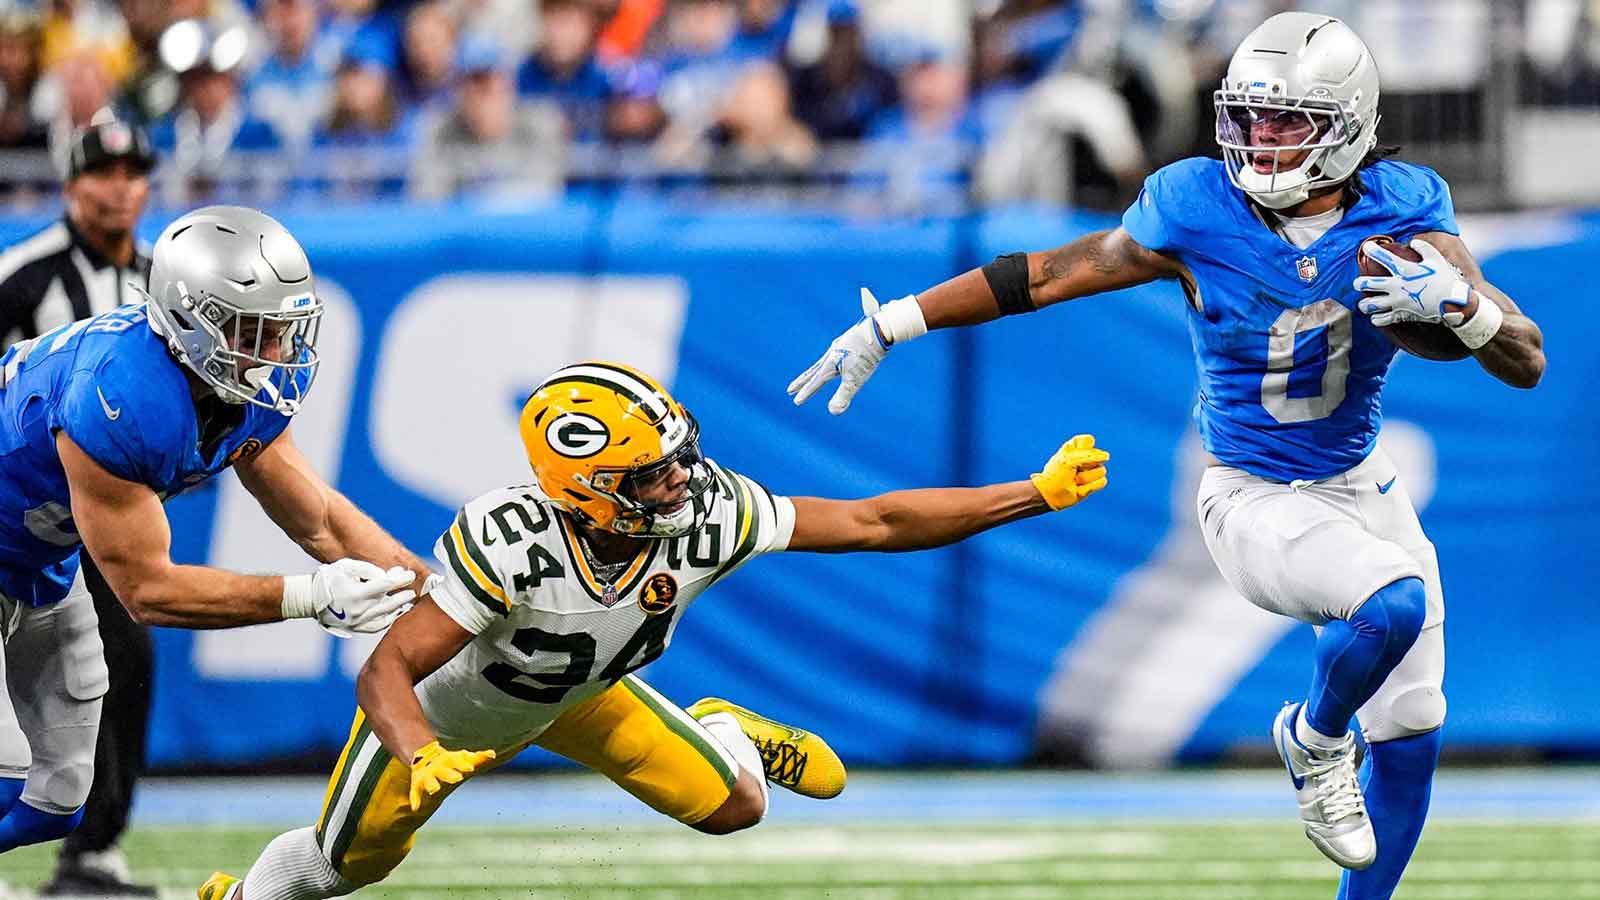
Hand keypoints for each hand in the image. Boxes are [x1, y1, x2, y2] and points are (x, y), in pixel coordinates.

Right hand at [283, 559, 416, 636]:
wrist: (309, 598)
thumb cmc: (328, 578)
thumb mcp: (347, 567)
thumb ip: (369, 569)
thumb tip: (389, 574)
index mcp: (357, 593)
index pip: (386, 585)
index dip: (401, 580)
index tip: (410, 575)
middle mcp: (359, 609)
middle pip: (389, 603)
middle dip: (403, 597)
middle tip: (412, 592)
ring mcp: (357, 621)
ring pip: (385, 617)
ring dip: (398, 610)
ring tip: (407, 604)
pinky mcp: (354, 628)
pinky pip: (376, 627)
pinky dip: (387, 621)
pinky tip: (394, 615)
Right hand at [409, 740, 495, 810]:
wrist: (425, 758)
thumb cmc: (450, 761)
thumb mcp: (463, 758)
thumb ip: (479, 757)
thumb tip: (494, 754)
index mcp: (450, 760)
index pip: (459, 762)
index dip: (464, 765)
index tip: (471, 769)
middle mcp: (438, 767)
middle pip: (445, 771)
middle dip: (450, 775)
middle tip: (458, 778)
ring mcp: (427, 776)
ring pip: (429, 780)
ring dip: (432, 784)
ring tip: (434, 790)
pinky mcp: (417, 784)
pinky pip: (415, 792)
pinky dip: (415, 799)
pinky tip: (416, 807)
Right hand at [787, 288, 889, 414]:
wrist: (879, 330)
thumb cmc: (867, 355)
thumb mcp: (856, 378)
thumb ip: (844, 395)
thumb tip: (833, 412)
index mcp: (831, 363)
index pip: (816, 382)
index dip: (806, 392)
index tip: (796, 401)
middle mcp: (832, 354)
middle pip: (813, 371)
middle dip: (802, 382)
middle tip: (790, 390)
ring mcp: (839, 346)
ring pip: (823, 362)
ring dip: (814, 371)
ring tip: (810, 377)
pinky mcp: (848, 342)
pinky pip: (835, 355)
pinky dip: (829, 362)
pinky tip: (836, 360)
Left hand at [1030, 434, 1109, 510]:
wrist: (1051, 494)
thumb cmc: (1056, 474)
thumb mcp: (1069, 460)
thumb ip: (1089, 454)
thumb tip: (1107, 456)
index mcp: (1076, 447)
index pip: (1089, 440)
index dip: (1083, 449)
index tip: (1070, 455)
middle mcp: (1086, 457)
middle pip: (1097, 456)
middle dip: (1083, 465)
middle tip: (1071, 471)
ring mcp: (1091, 470)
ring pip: (1101, 470)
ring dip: (1085, 478)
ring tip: (1074, 480)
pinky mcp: (1095, 483)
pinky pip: (1102, 482)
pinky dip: (1089, 487)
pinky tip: (1079, 489)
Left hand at [1355, 238, 1473, 326]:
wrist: (1453, 302)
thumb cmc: (1445, 279)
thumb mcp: (1436, 259)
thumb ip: (1424, 248)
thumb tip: (1413, 241)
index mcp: (1405, 270)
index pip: (1383, 257)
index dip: (1372, 250)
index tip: (1366, 247)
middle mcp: (1397, 286)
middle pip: (1368, 283)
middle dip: (1359, 283)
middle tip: (1358, 283)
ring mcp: (1397, 301)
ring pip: (1370, 305)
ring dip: (1364, 304)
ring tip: (1364, 304)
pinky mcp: (1400, 315)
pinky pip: (1381, 320)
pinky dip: (1376, 319)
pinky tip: (1375, 317)